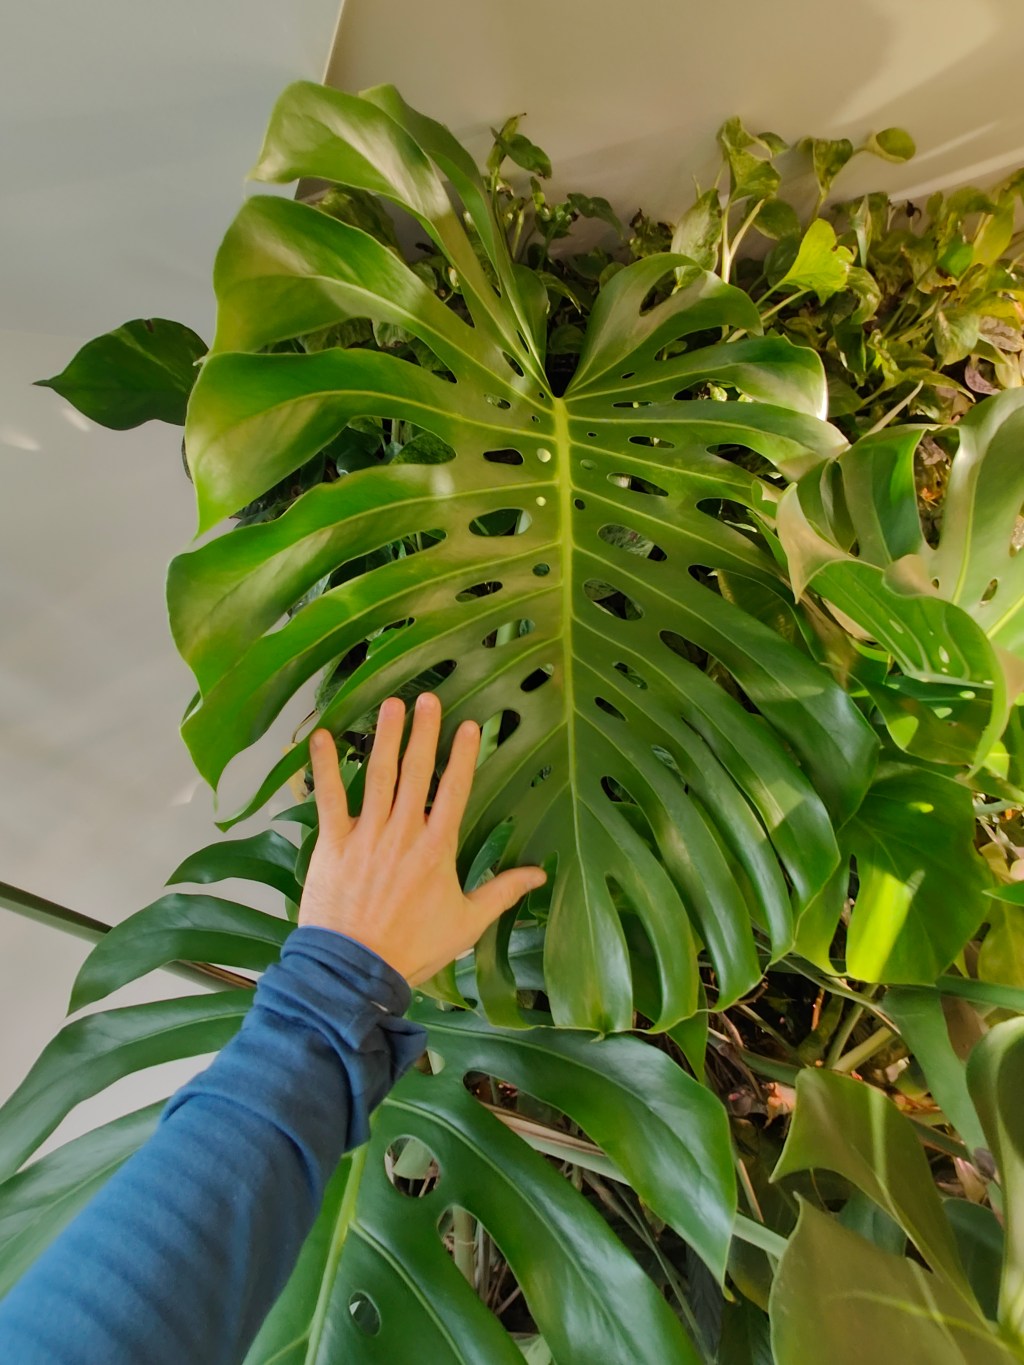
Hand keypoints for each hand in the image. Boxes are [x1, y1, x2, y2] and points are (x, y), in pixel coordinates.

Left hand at [298, 693, 546, 984]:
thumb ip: (502, 891)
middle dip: (423, 732)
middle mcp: (404, 833)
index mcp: (437, 848)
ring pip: (378, 776)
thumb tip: (539, 875)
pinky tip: (322, 737)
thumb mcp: (468, 923)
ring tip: (392, 704)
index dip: (463, 755)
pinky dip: (323, 767)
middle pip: (417, 772)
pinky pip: (328, 798)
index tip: (468, 725)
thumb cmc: (413, 948)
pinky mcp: (333, 844)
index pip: (455, 791)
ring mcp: (367, 835)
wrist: (356, 970)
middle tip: (428, 698)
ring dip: (385, 737)